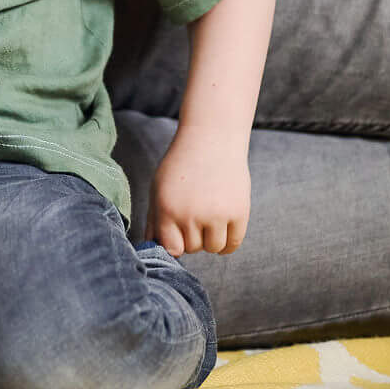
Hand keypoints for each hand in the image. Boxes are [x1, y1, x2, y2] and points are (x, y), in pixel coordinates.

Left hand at [149, 138, 249, 257]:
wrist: (213, 139)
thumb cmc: (182, 165)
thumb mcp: (159, 188)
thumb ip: (154, 219)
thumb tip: (150, 246)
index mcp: (167, 209)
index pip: (172, 248)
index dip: (175, 244)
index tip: (178, 235)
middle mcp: (191, 215)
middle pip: (193, 248)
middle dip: (193, 238)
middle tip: (195, 217)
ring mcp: (217, 215)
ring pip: (213, 248)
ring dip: (211, 240)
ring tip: (209, 220)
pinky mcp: (239, 212)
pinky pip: (232, 244)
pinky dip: (227, 243)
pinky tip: (222, 229)